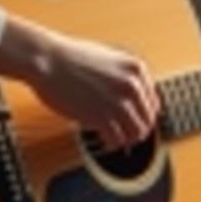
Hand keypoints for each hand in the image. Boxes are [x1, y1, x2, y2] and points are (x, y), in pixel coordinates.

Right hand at [20, 31, 160, 151]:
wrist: (47, 60)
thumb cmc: (69, 58)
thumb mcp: (108, 59)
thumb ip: (124, 77)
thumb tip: (132, 100)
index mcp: (136, 69)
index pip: (153, 104)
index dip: (142, 116)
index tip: (133, 121)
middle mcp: (132, 85)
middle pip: (147, 121)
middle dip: (134, 129)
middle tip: (123, 133)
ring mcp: (119, 102)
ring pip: (136, 134)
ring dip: (125, 139)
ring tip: (113, 137)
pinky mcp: (102, 117)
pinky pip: (117, 140)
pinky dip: (112, 143)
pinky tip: (104, 139)